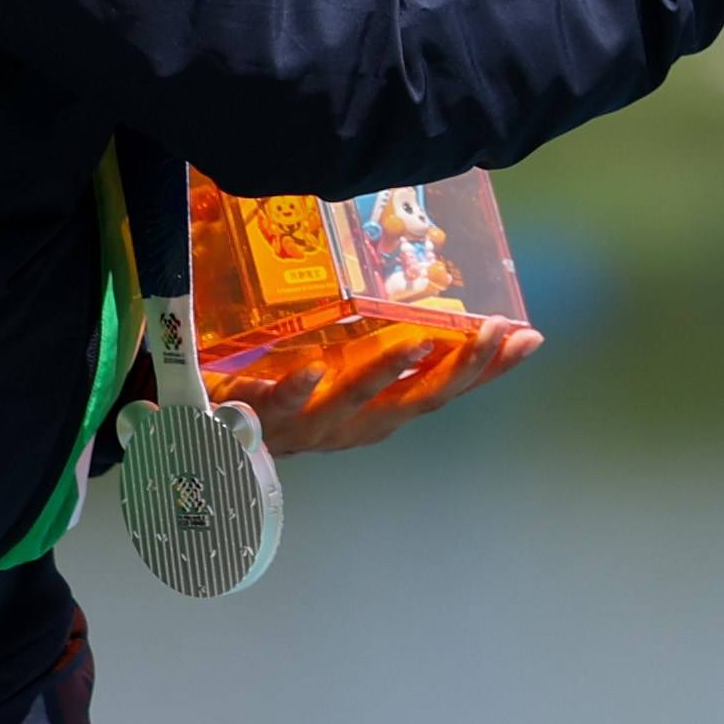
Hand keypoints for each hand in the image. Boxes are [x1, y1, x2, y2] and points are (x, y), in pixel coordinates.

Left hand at [238, 319, 544, 455]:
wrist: (195, 424)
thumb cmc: (276, 390)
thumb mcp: (337, 369)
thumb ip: (378, 343)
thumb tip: (425, 297)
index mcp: (378, 411)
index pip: (445, 388)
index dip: (489, 368)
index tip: (527, 338)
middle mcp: (352, 424)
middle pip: (416, 400)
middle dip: (461, 367)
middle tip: (495, 332)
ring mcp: (306, 426)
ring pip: (354, 403)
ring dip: (389, 373)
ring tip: (419, 341)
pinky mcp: (256, 419)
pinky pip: (276, 406)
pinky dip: (295, 390)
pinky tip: (308, 371)